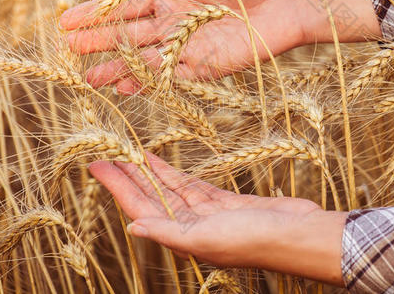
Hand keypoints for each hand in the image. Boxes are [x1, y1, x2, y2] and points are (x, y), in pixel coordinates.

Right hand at [60, 0, 379, 93]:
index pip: (124, 4)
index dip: (96, 12)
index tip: (66, 21)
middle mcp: (173, 19)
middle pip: (128, 34)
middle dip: (98, 41)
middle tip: (68, 51)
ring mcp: (186, 44)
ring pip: (143, 59)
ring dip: (116, 68)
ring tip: (88, 80)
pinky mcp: (204, 66)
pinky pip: (169, 76)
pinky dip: (146, 82)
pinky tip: (124, 88)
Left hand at [89, 152, 345, 285]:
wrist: (297, 233)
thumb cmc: (253, 240)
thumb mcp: (205, 239)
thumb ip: (169, 232)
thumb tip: (134, 228)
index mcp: (182, 236)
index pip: (140, 208)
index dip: (117, 187)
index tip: (97, 166)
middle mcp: (189, 225)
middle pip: (150, 195)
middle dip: (127, 176)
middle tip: (104, 153)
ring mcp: (206, 213)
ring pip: (169, 188)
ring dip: (148, 171)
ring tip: (127, 153)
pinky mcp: (224, 201)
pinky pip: (191, 184)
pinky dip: (174, 173)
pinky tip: (160, 164)